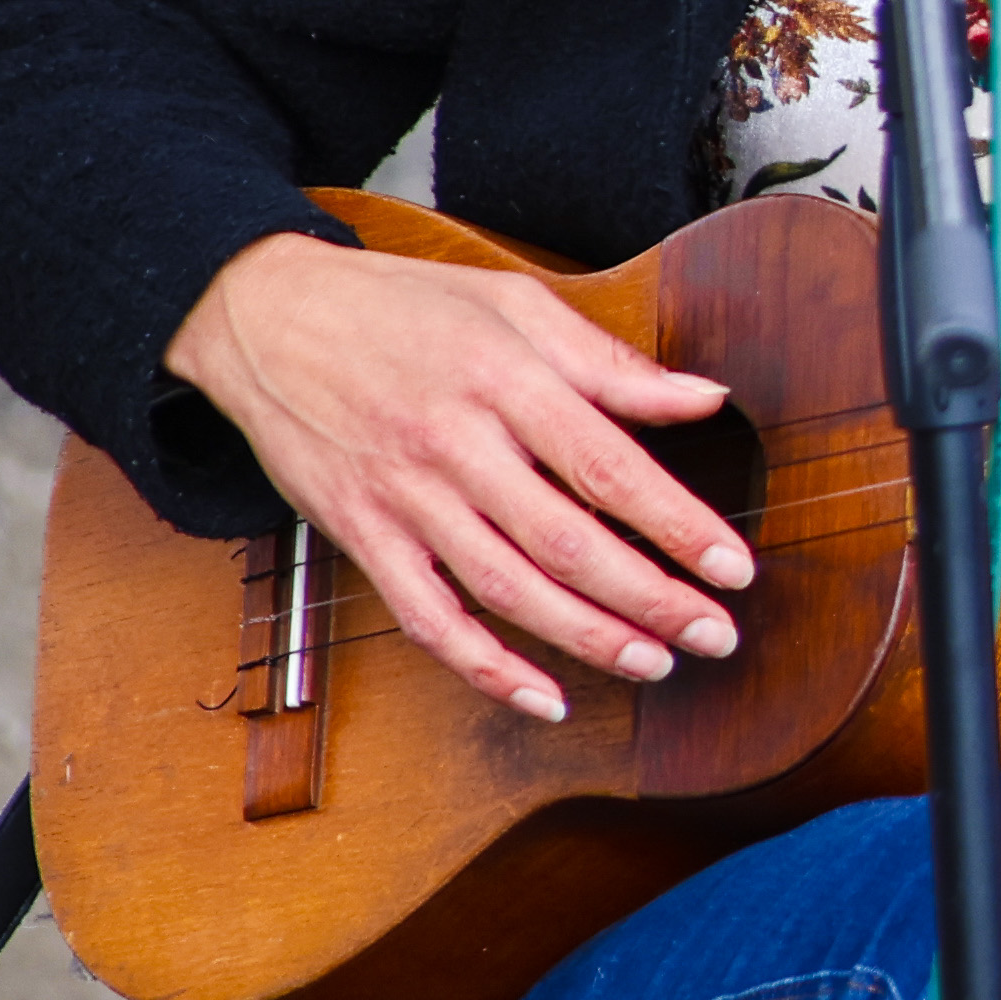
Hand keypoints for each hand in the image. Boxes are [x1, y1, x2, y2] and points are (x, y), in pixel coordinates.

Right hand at [167, 234, 753, 724]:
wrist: (265, 315)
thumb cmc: (402, 306)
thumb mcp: (513, 303)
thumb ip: (610, 362)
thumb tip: (704, 398)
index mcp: (504, 380)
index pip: (609, 468)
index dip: (679, 526)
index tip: (735, 568)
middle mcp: (454, 445)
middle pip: (567, 543)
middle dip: (652, 599)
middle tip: (715, 634)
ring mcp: (403, 498)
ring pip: (506, 591)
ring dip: (587, 639)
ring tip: (654, 664)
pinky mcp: (361, 536)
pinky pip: (428, 619)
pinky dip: (485, 669)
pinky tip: (543, 696)